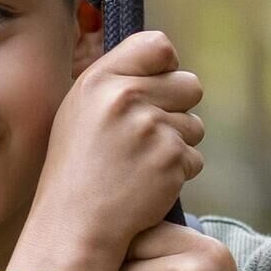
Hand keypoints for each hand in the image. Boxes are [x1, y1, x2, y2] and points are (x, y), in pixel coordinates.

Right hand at [13, 31, 201, 270]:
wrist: (75, 225)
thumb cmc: (77, 169)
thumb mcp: (79, 113)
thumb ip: (116, 82)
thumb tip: (164, 58)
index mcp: (100, 81)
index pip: (158, 46)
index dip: (165, 67)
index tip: (155, 87)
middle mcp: (126, 98)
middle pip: (189, 84)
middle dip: (177, 109)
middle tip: (147, 136)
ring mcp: (151, 129)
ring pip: (195, 124)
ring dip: (177, 145)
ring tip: (141, 164)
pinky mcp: (171, 160)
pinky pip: (194, 158)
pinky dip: (177, 174)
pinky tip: (147, 184)